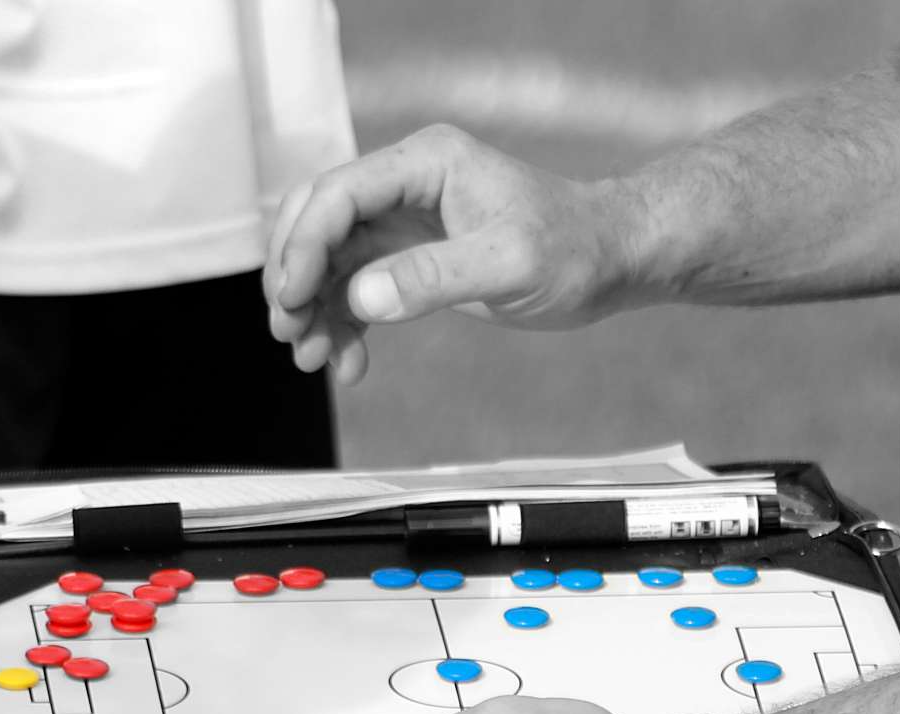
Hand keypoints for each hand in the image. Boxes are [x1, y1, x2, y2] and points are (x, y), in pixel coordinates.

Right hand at [263, 125, 639, 384]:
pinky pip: (357, 288)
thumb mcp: (509, 265)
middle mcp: (406, 184)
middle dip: (295, 277)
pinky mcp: (410, 257)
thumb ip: (434, 277)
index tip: (292, 298)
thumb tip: (363, 296)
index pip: (339, 195)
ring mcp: (404, 220)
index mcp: (426, 163)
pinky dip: (343, 324)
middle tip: (289, 332)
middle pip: (318, 222)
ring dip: (313, 309)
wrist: (611, 259)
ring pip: (330, 260)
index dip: (304, 245)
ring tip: (313, 359)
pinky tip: (348, 363)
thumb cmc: (573, 249)